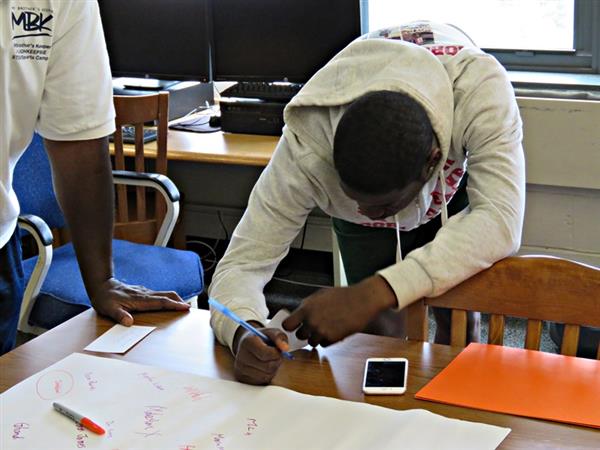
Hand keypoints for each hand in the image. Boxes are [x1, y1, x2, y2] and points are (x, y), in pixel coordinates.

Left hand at [90, 278, 189, 325]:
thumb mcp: (108, 309)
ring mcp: (145, 292)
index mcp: (139, 299)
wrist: (101, 286)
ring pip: (164, 294)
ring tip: (183, 307)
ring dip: (175, 299)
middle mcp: (145, 294)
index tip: (185, 307)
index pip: (161, 302)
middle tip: (189, 308)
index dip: (174, 305)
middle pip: (167, 295)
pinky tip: (168, 303)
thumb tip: (129, 323)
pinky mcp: (143, 292)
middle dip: (179, 301)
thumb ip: (119, 316)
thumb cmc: (105, 299)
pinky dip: (167, 299)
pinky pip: (159, 295)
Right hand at [233, 325, 288, 384]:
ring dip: (273, 369)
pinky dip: (268, 375)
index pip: (265, 354)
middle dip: (277, 361)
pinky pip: (262, 381)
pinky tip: (265, 367)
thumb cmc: (262, 338)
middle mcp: (241, 356)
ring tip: (270, 360)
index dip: (276, 353)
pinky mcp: (243, 378)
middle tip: (277, 356)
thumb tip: (285, 348)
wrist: (248, 345)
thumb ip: (279, 337)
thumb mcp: (272, 332)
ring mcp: (240, 369)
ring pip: (266, 375)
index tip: (279, 350)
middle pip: (267, 366)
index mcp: (247, 342)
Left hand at [282, 275, 396, 346]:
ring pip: (311, 342)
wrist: (361, 301)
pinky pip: (323, 345)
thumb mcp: (320, 295)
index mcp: (306, 309)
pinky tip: (333, 330)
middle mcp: (312, 322)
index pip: (287, 325)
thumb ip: (307, 305)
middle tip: (312, 327)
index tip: (293, 326)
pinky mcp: (333, 339)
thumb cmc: (342, 296)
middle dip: (305, 332)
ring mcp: (322, 332)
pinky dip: (326, 340)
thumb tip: (298, 313)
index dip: (290, 326)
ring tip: (325, 328)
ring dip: (316, 337)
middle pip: (299, 336)